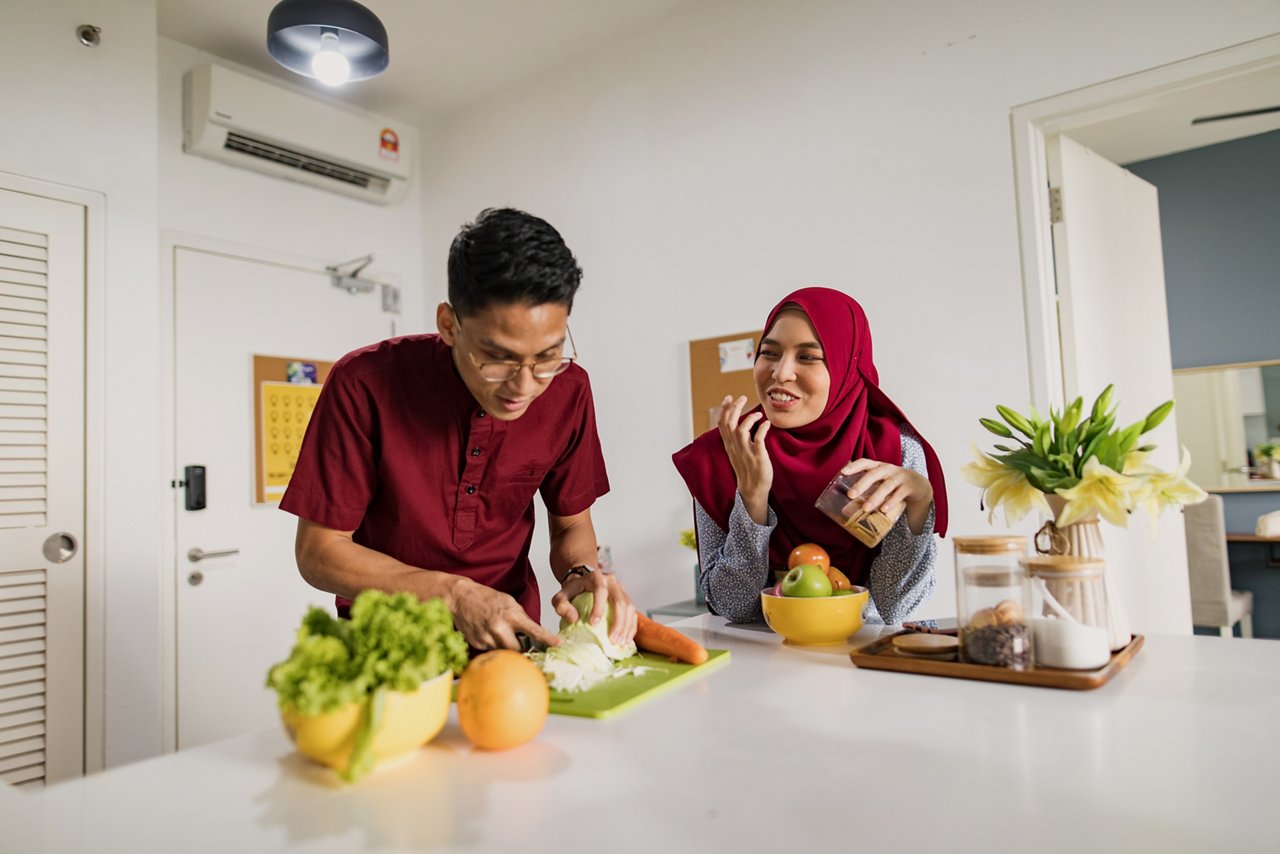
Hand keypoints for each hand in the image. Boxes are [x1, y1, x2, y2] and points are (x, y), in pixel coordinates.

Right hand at [450, 579, 560, 650]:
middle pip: (519, 650)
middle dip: (521, 647)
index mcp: (511, 615)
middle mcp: (500, 628)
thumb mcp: (509, 602)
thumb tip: (535, 633)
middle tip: (518, 639)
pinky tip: (488, 632)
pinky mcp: (478, 644)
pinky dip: (494, 645)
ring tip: (499, 632)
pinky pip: (492, 651)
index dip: (548, 639)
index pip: (534, 630)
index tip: (558, 644)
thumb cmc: (486, 598)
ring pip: (505, 652)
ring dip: (506, 646)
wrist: (461, 598)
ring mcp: (488, 638)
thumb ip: (522, 618)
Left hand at [552, 569, 637, 645]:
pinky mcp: (627, 598)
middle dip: (618, 623)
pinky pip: (633, 613)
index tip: (593, 624)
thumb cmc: (572, 591)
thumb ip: (561, 605)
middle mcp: (612, 582)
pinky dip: (631, 627)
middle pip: (620, 601)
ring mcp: (621, 590)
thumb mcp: (561, 596)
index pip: (600, 590)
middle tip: (612, 640)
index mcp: (596, 577)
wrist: (583, 582)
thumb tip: (574, 618)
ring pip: (629, 608)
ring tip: (620, 643)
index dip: (599, 607)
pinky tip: (626, 640)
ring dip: (626, 627)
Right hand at [717, 395, 771, 523]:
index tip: (728, 398)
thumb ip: (737, 440)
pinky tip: (767, 423)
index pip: (722, 424)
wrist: (753, 489)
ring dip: (749, 418)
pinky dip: (762, 429)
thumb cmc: (748, 470)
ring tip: (758, 413)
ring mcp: (746, 452)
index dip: (724, 409)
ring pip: (740, 430)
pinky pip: (758, 439)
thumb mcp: (738, 453)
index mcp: (730, 446)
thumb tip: (740, 425)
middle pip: (729, 423)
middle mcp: (735, 447)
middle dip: (734, 408)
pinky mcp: (757, 456)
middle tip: (742, 397)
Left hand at [841, 458, 932, 533]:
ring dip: (875, 497)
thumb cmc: (892, 485)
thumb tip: (844, 511)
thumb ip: (865, 493)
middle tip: (850, 495)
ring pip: (886, 486)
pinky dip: (891, 502)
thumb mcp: (880, 483)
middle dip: (861, 484)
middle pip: (874, 474)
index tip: (842, 472)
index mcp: (879, 466)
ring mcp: (900, 477)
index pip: (865, 462)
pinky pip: (900, 494)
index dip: (854, 466)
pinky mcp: (910, 487)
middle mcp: (889, 469)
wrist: (919, 485)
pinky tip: (883, 510)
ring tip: (865, 508)